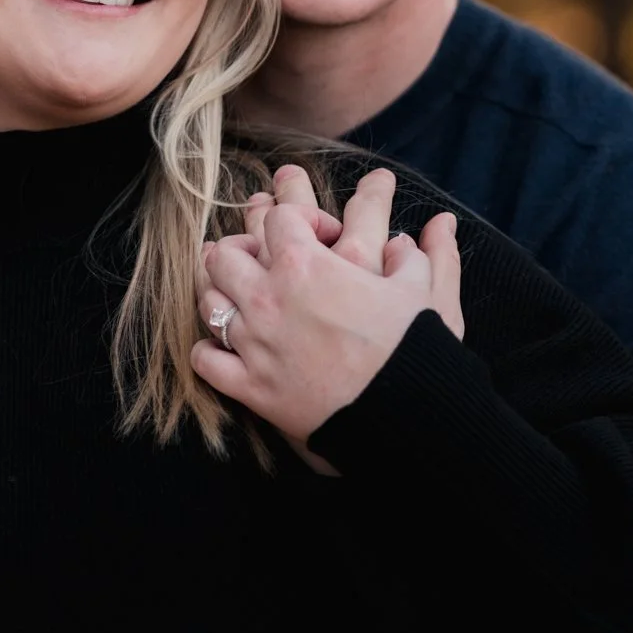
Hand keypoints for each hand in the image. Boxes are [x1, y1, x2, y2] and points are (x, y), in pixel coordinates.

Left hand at [193, 168, 463, 454]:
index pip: (278, 218)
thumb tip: (426, 231)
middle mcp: (268, 299)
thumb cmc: (413, 348)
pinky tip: (226, 347)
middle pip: (225, 254)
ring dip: (220, 292)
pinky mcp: (250, 387)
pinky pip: (206, 360)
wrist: (404, 415)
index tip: (325, 233)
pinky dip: (210, 351)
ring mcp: (254, 343)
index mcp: (305, 266)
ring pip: (209, 302)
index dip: (300, 217)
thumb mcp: (423, 291)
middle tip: (265, 257)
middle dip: (243, 248)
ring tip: (238, 292)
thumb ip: (417, 254)